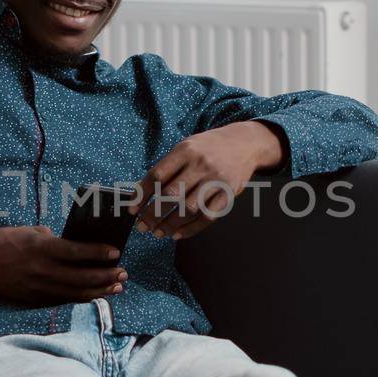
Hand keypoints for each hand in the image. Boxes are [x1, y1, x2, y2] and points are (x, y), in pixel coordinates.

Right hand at [0, 226, 125, 304]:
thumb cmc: (0, 243)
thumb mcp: (26, 232)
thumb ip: (50, 238)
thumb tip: (70, 243)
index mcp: (39, 248)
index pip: (76, 251)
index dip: (99, 253)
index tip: (116, 252)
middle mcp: (41, 270)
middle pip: (81, 276)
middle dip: (106, 276)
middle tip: (123, 273)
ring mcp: (37, 288)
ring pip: (75, 293)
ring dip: (99, 290)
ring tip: (116, 287)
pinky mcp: (33, 300)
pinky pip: (63, 300)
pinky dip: (81, 298)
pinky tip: (94, 295)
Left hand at [132, 120, 284, 240]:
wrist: (244, 143)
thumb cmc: (208, 147)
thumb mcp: (186, 146)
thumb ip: (168, 167)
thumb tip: (143, 194)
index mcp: (185, 150)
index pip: (157, 175)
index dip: (142, 195)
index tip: (132, 209)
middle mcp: (200, 165)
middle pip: (171, 195)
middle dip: (152, 214)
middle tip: (142, 227)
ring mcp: (215, 180)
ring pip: (188, 209)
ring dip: (169, 224)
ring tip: (157, 232)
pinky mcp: (228, 193)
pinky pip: (207, 216)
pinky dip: (191, 229)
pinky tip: (178, 234)